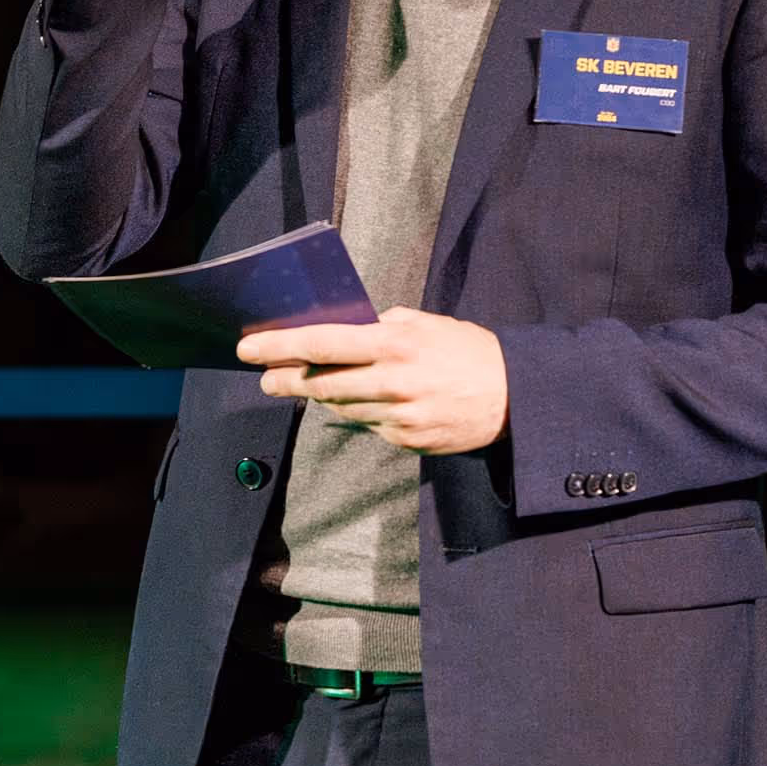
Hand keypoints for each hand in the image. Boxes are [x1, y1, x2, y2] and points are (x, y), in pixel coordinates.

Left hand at [238, 308, 508, 454]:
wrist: (517, 397)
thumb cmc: (468, 350)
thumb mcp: (426, 324)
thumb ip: (381, 326)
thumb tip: (341, 329)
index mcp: (394, 345)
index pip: (322, 344)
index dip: (280, 346)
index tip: (249, 347)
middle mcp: (392, 382)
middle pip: (321, 385)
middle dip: (286, 380)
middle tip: (266, 377)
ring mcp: (399, 417)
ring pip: (341, 409)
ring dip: (320, 397)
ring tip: (305, 386)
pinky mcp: (408, 441)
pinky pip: (369, 426)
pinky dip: (358, 412)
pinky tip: (360, 401)